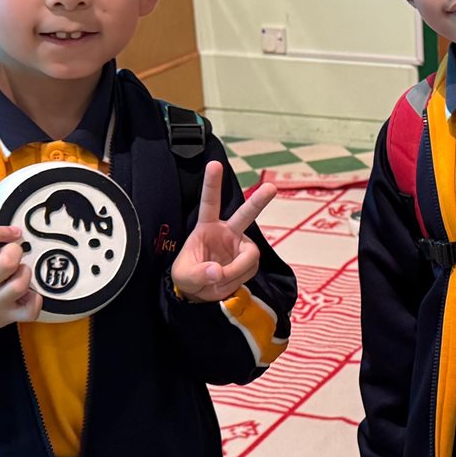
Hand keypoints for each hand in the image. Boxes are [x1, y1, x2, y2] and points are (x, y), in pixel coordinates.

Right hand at [0, 221, 38, 332]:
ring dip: (25, 274)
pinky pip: (31, 310)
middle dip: (16, 251)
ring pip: (21, 284)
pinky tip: (28, 293)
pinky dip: (35, 301)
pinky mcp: (7, 316)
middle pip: (8, 262)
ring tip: (17, 272)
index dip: (1, 230)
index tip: (13, 231)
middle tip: (14, 253)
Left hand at [172, 164, 278, 302]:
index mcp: (206, 226)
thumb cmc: (188, 276)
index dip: (212, 183)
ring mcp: (240, 245)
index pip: (210, 202)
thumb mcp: (184, 276)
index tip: (214, 164)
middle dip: (259, 201)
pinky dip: (238, 279)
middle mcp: (228, 231)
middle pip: (246, 214)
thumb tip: (218, 271)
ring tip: (219, 281)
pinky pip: (251, 269)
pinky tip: (227, 283)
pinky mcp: (249, 260)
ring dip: (235, 271)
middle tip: (271, 187)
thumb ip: (198, 273)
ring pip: (249, 255)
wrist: (200, 293)